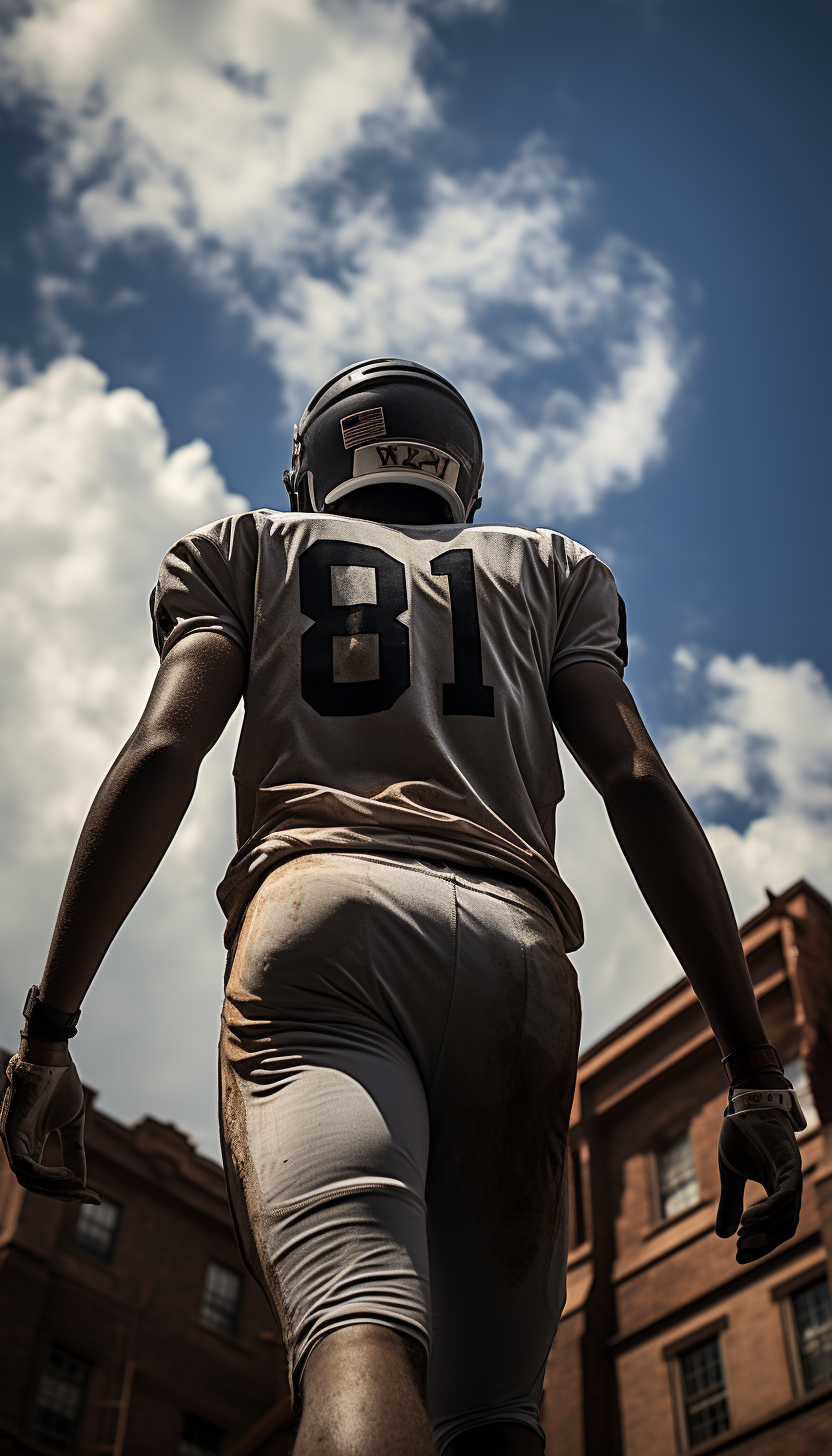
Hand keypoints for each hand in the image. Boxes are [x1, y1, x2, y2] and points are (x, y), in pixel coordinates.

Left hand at [0, 1049, 98, 1202]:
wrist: (52, 1058)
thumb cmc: (62, 1084)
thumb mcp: (73, 1124)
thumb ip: (75, 1151)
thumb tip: (84, 1183)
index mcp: (31, 1142)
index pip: (42, 1176)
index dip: (64, 1189)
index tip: (90, 1196)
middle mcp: (18, 1144)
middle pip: (34, 1183)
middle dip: (60, 1194)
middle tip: (85, 1196)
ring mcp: (11, 1138)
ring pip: (26, 1178)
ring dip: (53, 1187)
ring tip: (76, 1185)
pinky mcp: (9, 1132)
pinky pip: (22, 1164)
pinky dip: (44, 1174)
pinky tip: (66, 1175)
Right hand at [715, 1107, 800, 1262]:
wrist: (746, 1100)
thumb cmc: (741, 1132)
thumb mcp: (730, 1174)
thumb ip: (730, 1203)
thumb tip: (723, 1235)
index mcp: (777, 1188)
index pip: (777, 1226)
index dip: (761, 1244)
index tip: (738, 1256)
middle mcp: (789, 1184)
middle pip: (786, 1226)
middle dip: (764, 1243)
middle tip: (740, 1252)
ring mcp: (791, 1173)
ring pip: (790, 1215)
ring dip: (766, 1230)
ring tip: (743, 1234)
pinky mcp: (790, 1162)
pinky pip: (788, 1195)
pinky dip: (771, 1211)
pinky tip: (750, 1218)